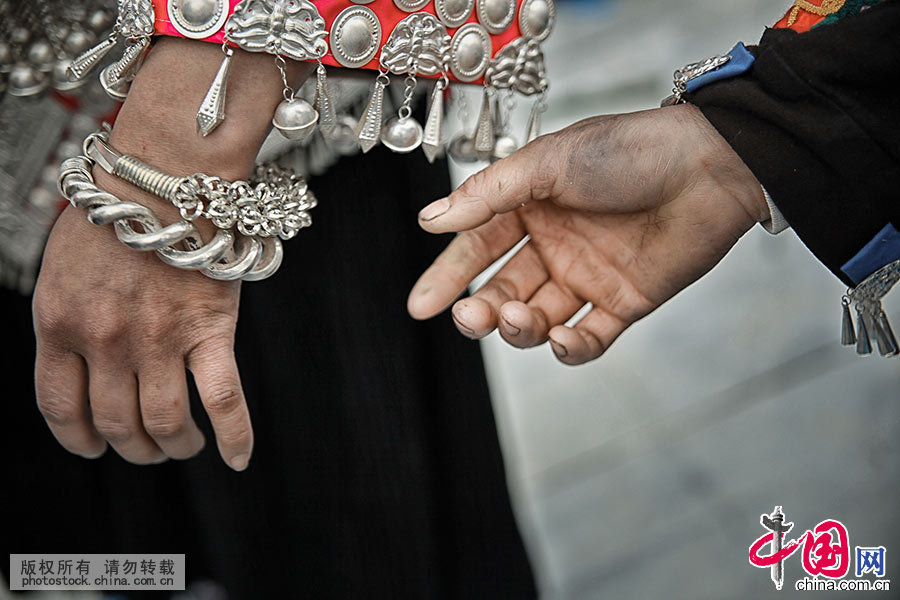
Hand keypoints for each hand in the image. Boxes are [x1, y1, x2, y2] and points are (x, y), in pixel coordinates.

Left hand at [32, 38, 311, 468]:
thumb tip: (81, 361)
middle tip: (148, 448)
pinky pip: (224, 399)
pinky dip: (234, 437)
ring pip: (165, 423)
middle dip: (133, 448)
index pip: (60, 408)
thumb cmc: (118, 212)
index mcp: (59, 324)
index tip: (93, 447)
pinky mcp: (209, 330)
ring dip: (175, 446)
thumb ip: (66, 318)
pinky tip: (238, 458)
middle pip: (117, 423)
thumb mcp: (63, 267)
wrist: (164, 175)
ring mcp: (159, 340)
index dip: (78, 439)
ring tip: (183, 445)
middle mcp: (105, 341)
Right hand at [407, 104, 767, 364]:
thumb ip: (489, 194)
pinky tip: (559, 339)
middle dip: (481, 311)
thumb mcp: (549, 162)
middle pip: (503, 291)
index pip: (478, 248)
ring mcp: (588, 276)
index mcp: (531, 208)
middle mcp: (555, 244)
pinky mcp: (624, 302)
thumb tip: (432, 219)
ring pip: (538, 319)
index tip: (422, 303)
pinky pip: (589, 338)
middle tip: (469, 319)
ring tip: (518, 318)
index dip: (449, 276)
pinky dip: (570, 348)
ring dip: (520, 328)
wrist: (710, 166)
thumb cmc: (632, 151)